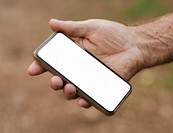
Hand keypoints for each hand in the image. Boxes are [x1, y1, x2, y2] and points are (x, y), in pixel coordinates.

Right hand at [28, 19, 143, 107]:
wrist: (135, 44)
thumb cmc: (114, 34)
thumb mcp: (91, 28)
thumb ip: (72, 28)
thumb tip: (51, 23)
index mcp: (75, 55)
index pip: (55, 62)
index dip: (42, 67)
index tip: (33, 70)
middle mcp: (81, 69)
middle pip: (62, 79)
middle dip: (55, 82)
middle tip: (55, 80)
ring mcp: (91, 79)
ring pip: (74, 91)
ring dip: (68, 93)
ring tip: (70, 88)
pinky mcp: (103, 86)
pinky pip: (92, 98)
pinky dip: (86, 102)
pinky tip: (82, 101)